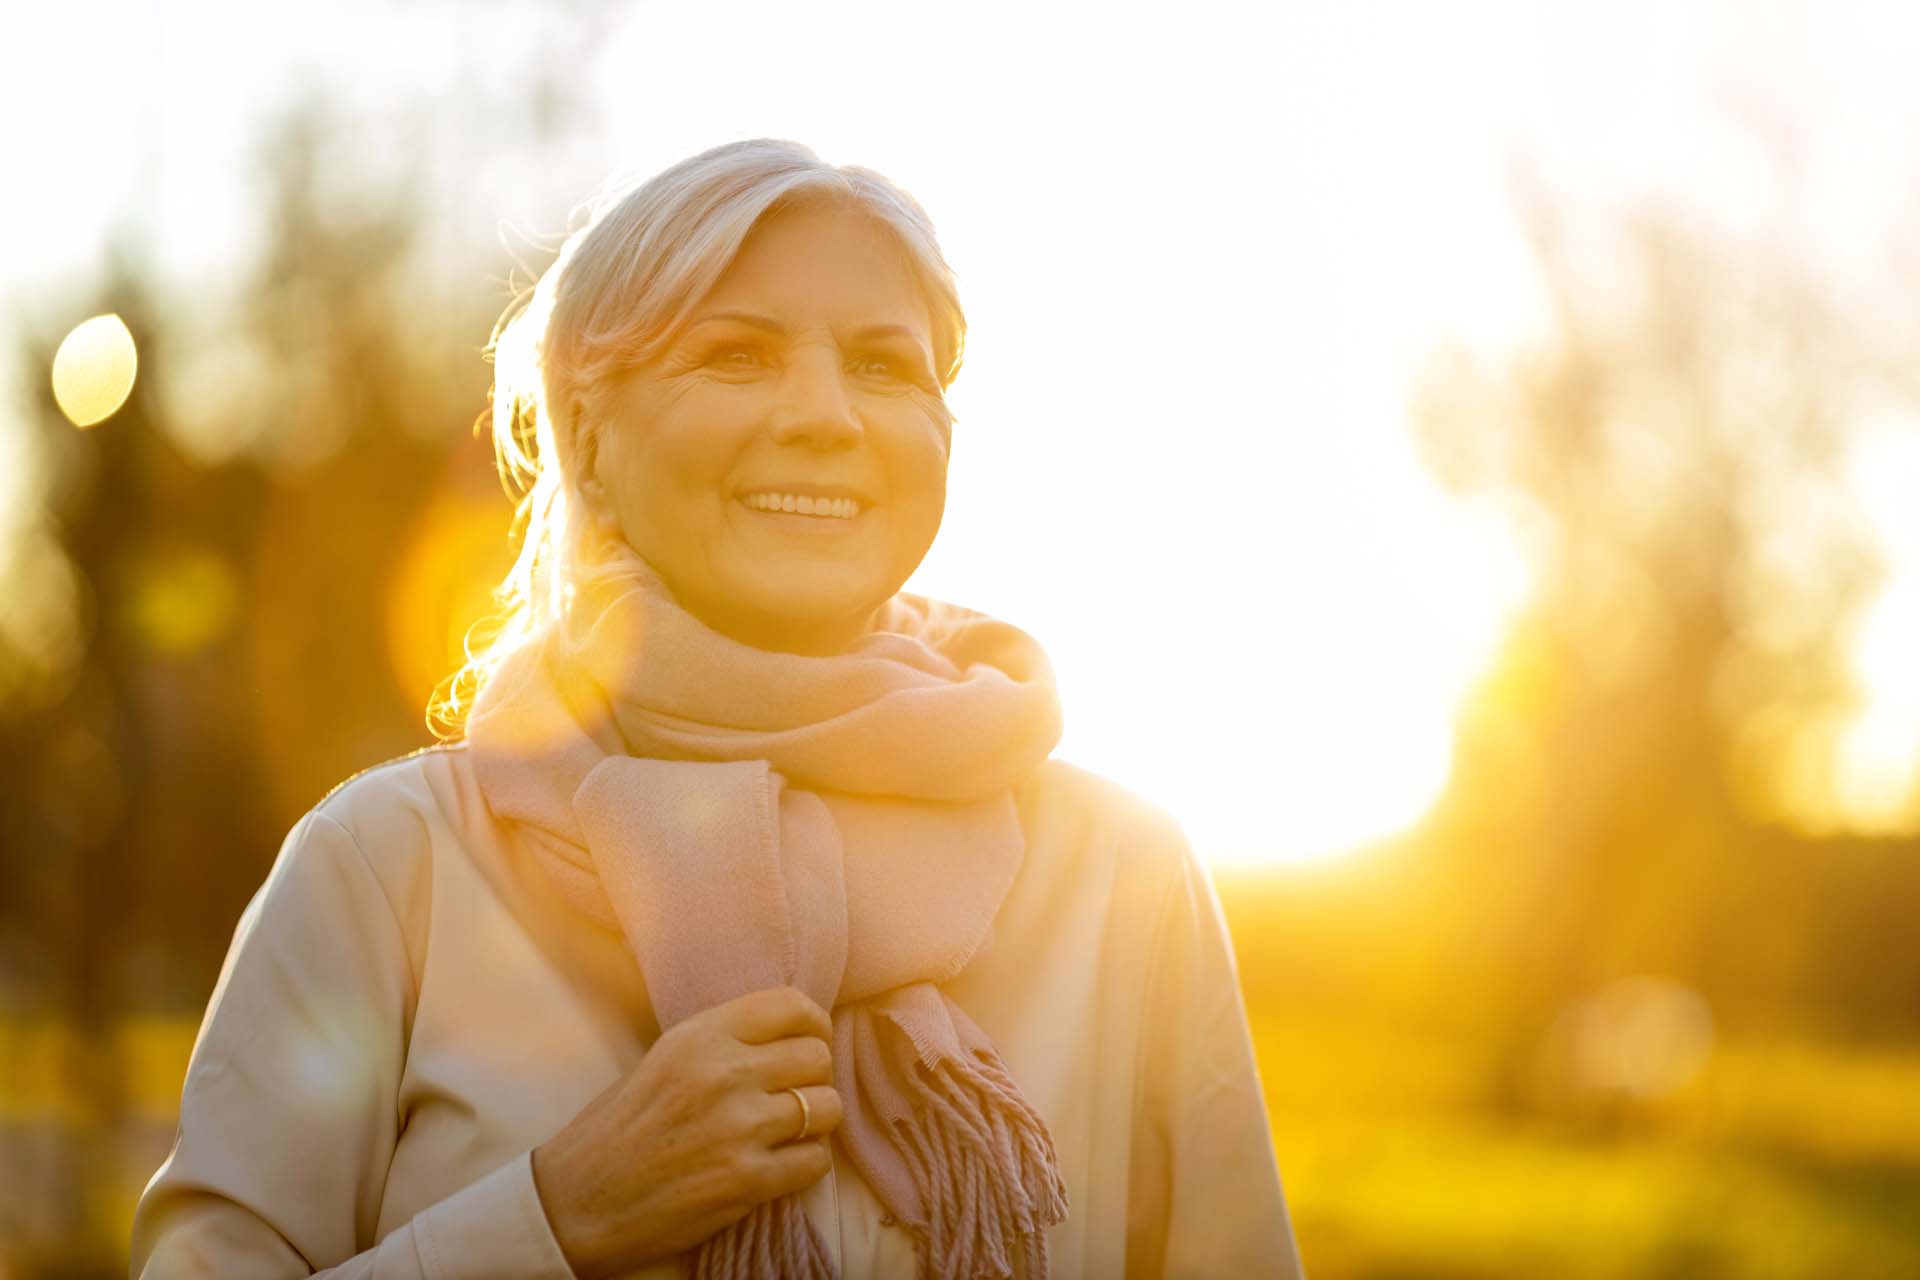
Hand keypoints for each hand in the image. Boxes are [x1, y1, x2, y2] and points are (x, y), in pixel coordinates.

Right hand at [530, 985, 843, 1278]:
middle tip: (791, 1098)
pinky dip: (806, 1165)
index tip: (810, 1043)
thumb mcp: (665, 1059)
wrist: (577, 1202)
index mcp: (700, 1035)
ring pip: (827, 1108)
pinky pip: (817, 1161)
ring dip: (814, 1124)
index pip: (792, 1005)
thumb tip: (793, 1036)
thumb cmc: (618, 1130)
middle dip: (813, 1079)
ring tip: (786, 1134)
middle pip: (818, 1057)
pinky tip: (778, 1167)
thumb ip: (725, 1043)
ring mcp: (738, 1128)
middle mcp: (724, 1073)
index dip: (813, 1025)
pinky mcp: (747, 1180)